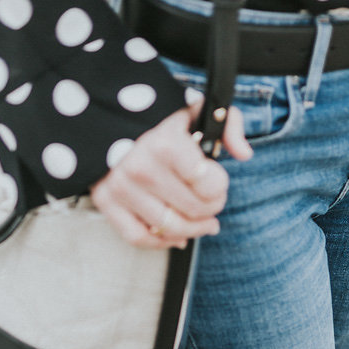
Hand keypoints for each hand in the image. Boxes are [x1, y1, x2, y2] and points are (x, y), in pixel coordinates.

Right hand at [90, 95, 252, 248]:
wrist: (104, 113)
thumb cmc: (156, 114)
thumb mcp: (194, 107)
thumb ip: (227, 123)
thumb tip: (244, 154)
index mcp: (166, 144)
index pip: (210, 187)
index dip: (220, 187)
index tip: (216, 179)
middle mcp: (141, 168)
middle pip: (194, 211)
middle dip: (210, 208)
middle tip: (211, 201)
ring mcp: (121, 187)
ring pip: (170, 229)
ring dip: (193, 229)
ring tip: (203, 223)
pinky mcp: (105, 201)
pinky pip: (138, 237)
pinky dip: (160, 242)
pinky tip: (177, 235)